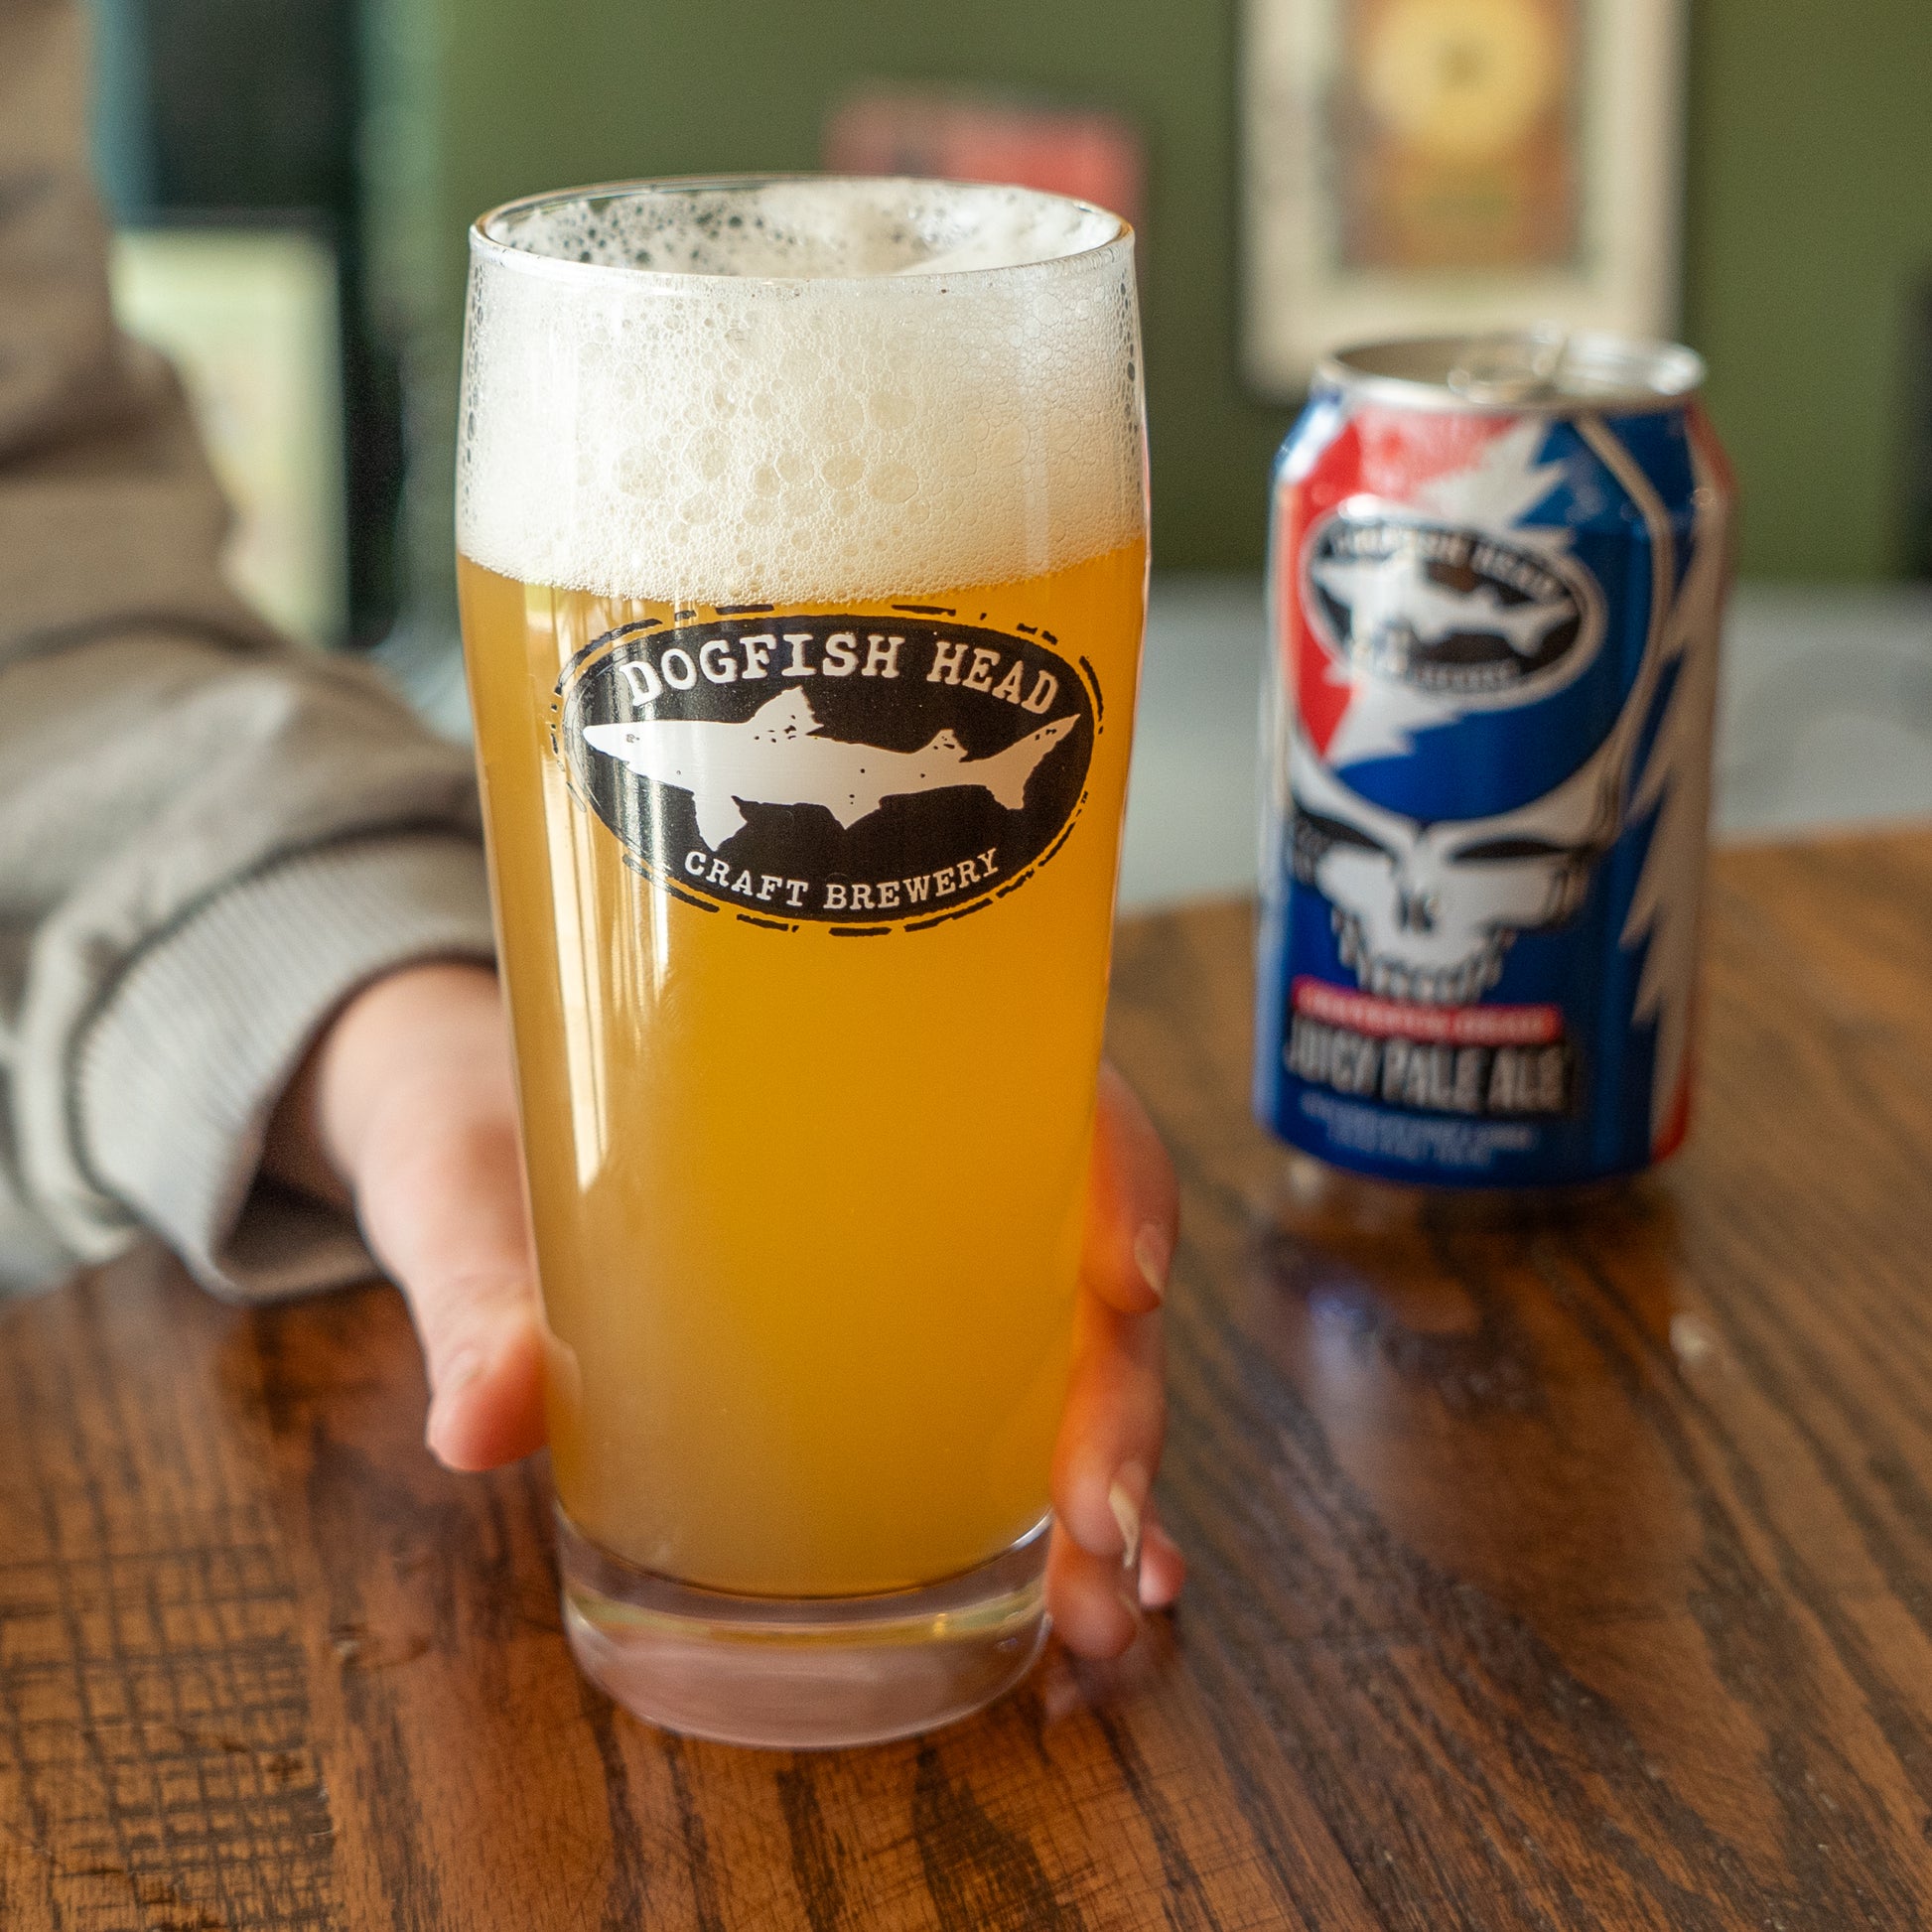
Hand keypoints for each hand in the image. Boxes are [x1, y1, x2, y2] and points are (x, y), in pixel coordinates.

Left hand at [267, 962, 1183, 1656]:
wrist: (459, 1124)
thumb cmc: (487, 1124)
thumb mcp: (473, 1191)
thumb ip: (479, 1293)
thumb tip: (482, 1424)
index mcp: (860, 1073)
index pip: (1045, 1087)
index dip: (1118, 1170)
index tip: (1125, 1278)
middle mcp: (922, 1163)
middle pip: (1086, 1254)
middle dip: (1124, 1396)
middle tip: (1105, 1522)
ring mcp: (917, 1266)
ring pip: (1077, 1351)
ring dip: (1117, 1478)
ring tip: (1106, 1606)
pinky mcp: (884, 1357)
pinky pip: (1009, 1418)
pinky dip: (1061, 1509)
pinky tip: (1080, 1600)